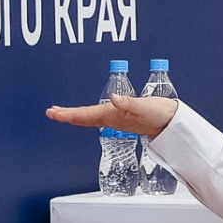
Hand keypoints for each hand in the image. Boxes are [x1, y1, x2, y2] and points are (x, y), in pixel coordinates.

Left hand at [47, 94, 178, 137]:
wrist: (171, 123)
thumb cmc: (159, 115)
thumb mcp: (145, 107)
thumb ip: (129, 103)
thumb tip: (114, 99)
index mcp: (113, 115)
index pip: (85, 115)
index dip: (68, 114)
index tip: (53, 113)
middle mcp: (112, 118)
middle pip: (83, 118)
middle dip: (67, 115)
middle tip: (51, 112)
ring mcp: (115, 119)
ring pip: (89, 118)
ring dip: (75, 115)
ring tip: (63, 112)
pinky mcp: (121, 117)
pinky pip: (98, 116)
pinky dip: (87, 114)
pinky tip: (86, 112)